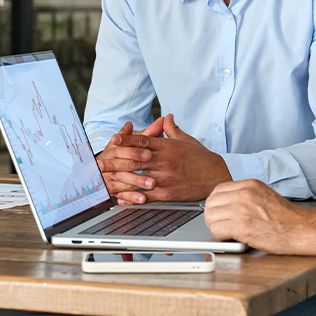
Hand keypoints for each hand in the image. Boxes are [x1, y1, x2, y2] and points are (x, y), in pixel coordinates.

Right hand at [96, 119, 161, 202]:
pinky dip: (132, 197)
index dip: (136, 150)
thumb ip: (149, 132)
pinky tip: (143, 198)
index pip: (123, 147)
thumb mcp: (135, 140)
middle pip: (122, 163)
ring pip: (123, 180)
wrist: (102, 166)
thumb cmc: (125, 151)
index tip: (149, 153)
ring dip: (137, 182)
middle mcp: (109, 161)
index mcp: (115, 147)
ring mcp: (109, 176)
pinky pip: (121, 194)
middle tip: (151, 168)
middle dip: (136, 165)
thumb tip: (164, 119)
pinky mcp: (112, 190)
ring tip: (152, 185)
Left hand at [97, 114, 231, 203]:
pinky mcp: (167, 194)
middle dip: (115, 160)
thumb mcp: (187, 140)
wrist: (216, 177)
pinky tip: (120, 198)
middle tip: (99, 162)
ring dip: (118, 180)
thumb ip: (172, 129)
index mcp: (168, 147)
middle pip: (135, 160)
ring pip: (137, 179)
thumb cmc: (202, 158)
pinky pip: (145, 196)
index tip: (113, 139)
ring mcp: (165, 179)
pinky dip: (131, 197)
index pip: (143, 141)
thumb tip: (166, 117)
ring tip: (104, 181)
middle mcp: (164, 162)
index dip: (127, 140)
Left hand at [204, 179, 315, 255]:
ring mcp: (242, 209)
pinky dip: (220, 235)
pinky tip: (230, 237)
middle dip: (212, 215)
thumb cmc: (286, 218)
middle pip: (211, 202)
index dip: (216, 203)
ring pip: (210, 216)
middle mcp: (244, 193)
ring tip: (225, 232)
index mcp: (250, 184)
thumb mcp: (265, 195)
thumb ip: (246, 195)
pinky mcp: (242, 226)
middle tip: (219, 224)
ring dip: (214, 226)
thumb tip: (228, 203)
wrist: (300, 229)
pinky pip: (217, 229)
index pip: (218, 189)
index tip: (219, 211)